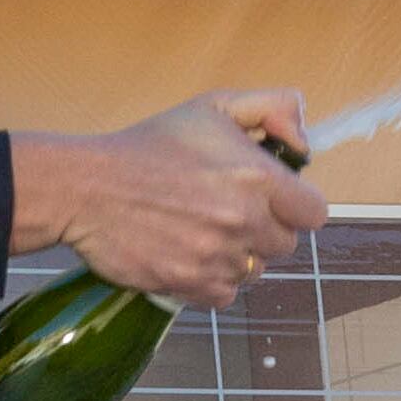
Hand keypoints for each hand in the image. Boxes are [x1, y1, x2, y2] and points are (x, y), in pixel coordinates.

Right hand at [10, 90, 328, 307]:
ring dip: (235, 257)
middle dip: (261, 231)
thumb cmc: (147, 146)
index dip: (294, 207)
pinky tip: (187, 256)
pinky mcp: (190, 284)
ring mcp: (217, 257)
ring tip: (200, 234)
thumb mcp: (213, 106)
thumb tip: (305, 142)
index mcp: (258, 177)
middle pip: (284, 245)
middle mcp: (244, 220)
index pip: (314, 213)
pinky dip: (210, 281)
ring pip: (254, 272)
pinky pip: (224, 294)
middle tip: (225, 214)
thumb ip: (274, 108)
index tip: (270, 201)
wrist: (86, 187)